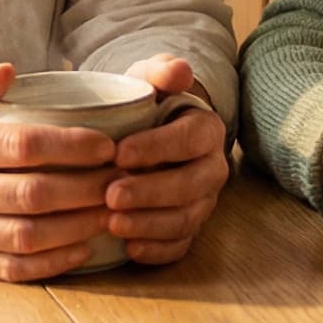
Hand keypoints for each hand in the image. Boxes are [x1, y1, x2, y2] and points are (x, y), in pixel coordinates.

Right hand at [0, 62, 119, 281]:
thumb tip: (7, 70)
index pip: (20, 146)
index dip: (69, 146)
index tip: (107, 144)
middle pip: (31, 194)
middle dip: (85, 188)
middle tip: (122, 180)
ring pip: (27, 236)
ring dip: (77, 227)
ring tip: (112, 212)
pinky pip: (13, 269)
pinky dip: (53, 262)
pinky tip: (85, 248)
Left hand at [105, 54, 230, 264]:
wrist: (149, 132)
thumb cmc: (147, 104)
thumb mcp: (150, 78)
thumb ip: (160, 71)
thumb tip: (179, 71)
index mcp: (206, 130)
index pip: (188, 140)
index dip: (156, 148)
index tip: (119, 153)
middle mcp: (212, 168)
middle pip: (189, 186)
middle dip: (149, 193)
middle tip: (110, 195)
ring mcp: (203, 201)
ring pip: (186, 219)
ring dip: (149, 225)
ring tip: (112, 223)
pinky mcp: (190, 227)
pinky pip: (181, 245)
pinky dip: (157, 251)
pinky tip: (128, 250)